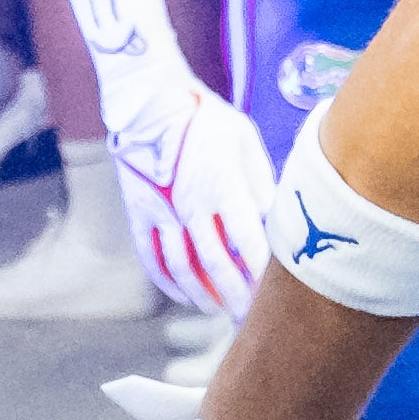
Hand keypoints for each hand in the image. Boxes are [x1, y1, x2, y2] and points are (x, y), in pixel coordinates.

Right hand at [64, 0, 272, 314]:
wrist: (149, 100)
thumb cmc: (206, 118)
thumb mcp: (245, 143)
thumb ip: (261, 184)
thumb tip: (279, 220)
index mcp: (221, 185)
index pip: (248, 240)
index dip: (262, 273)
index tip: (277, 294)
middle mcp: (189, 205)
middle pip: (216, 263)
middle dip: (236, 296)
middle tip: (253, 319)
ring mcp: (160, 212)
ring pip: (183, 268)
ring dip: (204, 295)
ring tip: (222, 312)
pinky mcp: (139, 213)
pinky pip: (153, 257)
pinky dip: (170, 282)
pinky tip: (187, 297)